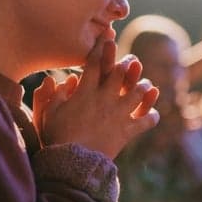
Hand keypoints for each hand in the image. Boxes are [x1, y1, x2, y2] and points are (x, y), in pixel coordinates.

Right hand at [32, 34, 159, 158]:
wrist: (72, 163)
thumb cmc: (57, 137)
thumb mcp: (49, 113)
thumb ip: (54, 94)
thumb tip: (61, 80)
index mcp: (85, 92)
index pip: (95, 63)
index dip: (102, 48)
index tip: (108, 37)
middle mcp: (105, 99)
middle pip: (121, 74)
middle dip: (128, 64)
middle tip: (132, 61)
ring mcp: (118, 114)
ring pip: (138, 94)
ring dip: (144, 87)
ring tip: (146, 85)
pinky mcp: (127, 131)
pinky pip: (145, 121)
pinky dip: (151, 117)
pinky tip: (153, 114)